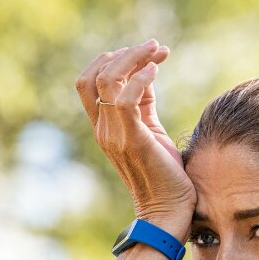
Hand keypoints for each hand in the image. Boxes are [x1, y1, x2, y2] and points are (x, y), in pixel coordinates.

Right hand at [75, 40, 194, 238]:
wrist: (168, 213)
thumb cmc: (166, 177)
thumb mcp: (152, 132)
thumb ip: (143, 106)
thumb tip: (146, 74)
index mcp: (105, 128)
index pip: (90, 83)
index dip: (113, 60)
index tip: (146, 53)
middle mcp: (104, 130)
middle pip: (93, 75)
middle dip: (124, 53)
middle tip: (154, 46)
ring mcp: (114, 135)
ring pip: (107, 80)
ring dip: (133, 58)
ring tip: (158, 50)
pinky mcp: (133, 141)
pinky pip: (125, 100)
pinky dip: (140, 79)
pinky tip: (156, 71)